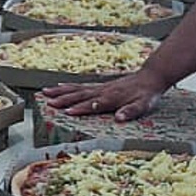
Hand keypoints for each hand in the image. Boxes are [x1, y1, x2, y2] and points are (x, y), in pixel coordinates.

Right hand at [41, 69, 170, 121]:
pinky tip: (59, 86)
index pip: (94, 104)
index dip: (81, 108)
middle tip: (48, 102)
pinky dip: (68, 86)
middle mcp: (103, 91)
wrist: (150, 77)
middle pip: (80, 95)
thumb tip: (119, 118)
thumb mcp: (144, 105)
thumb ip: (131, 111)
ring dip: (61, 91)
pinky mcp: (99, 85)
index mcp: (112, 98)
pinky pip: (80, 85)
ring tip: (45, 93)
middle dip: (64, 99)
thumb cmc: (147, 94)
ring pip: (77, 89)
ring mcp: (100, 87)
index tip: (67, 112)